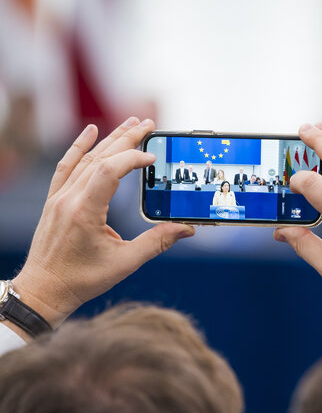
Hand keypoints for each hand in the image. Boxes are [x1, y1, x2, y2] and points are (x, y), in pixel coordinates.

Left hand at [11, 118, 194, 333]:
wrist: (44, 289)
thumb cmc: (82, 280)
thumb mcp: (125, 263)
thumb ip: (157, 242)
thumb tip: (186, 229)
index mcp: (84, 212)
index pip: (109, 171)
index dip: (132, 158)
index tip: (153, 157)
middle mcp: (68, 199)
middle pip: (100, 158)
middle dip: (126, 138)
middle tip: (149, 123)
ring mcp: (59, 197)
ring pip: (86, 159)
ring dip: (110, 139)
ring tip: (131, 123)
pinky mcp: (54, 200)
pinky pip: (67, 166)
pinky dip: (78, 146)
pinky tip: (91, 131)